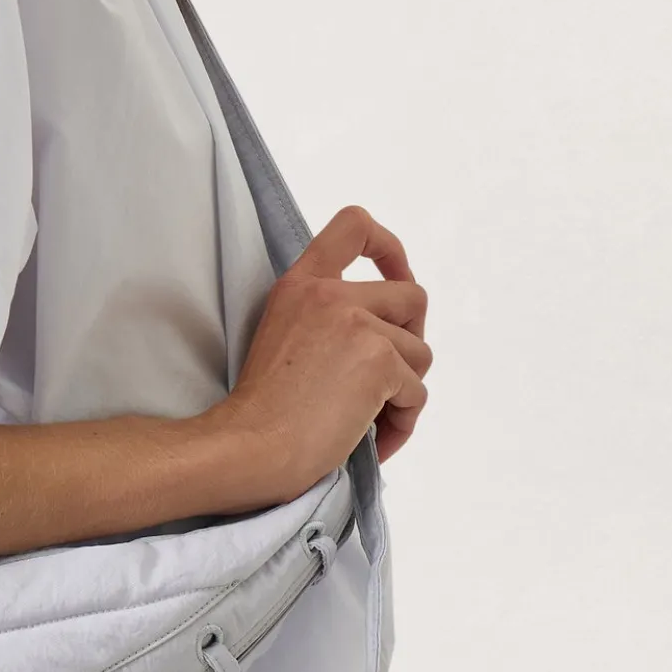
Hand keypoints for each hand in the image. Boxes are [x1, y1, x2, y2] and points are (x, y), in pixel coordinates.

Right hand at [208, 206, 430, 508]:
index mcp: (301, 284)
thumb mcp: (282, 334)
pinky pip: (417, 394)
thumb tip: (385, 332)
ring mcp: (357, 325)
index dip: (390, 248)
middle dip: (412, 338)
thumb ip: (325, 318)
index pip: (354, 225)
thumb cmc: (261, 409)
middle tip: (390, 374)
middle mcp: (330, 295)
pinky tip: (373, 439)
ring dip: (404, 390)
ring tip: (370, 418)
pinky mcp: (379, 362)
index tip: (395, 273)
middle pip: (412, 296)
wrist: (250, 445)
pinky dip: (403, 422)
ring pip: (421, 352)